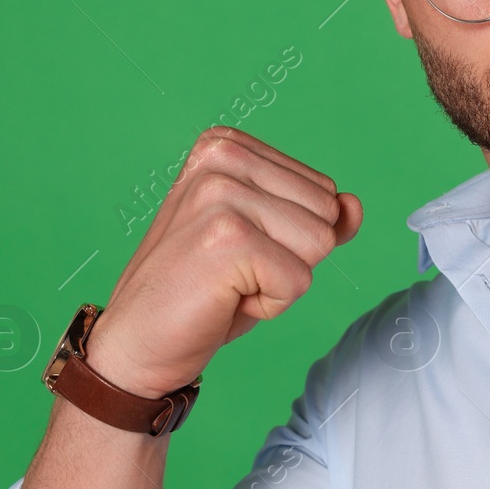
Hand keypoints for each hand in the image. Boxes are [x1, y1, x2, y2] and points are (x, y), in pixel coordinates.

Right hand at [84, 127, 363, 398]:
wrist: (135, 343)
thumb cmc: (200, 292)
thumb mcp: (265, 243)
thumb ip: (313, 218)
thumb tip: (354, 205)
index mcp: (226, 145)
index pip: (322, 190)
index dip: (290, 236)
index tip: (238, 250)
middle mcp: (222, 157)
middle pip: (326, 212)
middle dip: (293, 255)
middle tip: (233, 271)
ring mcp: (222, 195)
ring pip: (320, 243)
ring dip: (283, 279)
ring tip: (229, 282)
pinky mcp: (227, 238)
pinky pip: (300, 281)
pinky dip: (271, 304)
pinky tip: (224, 299)